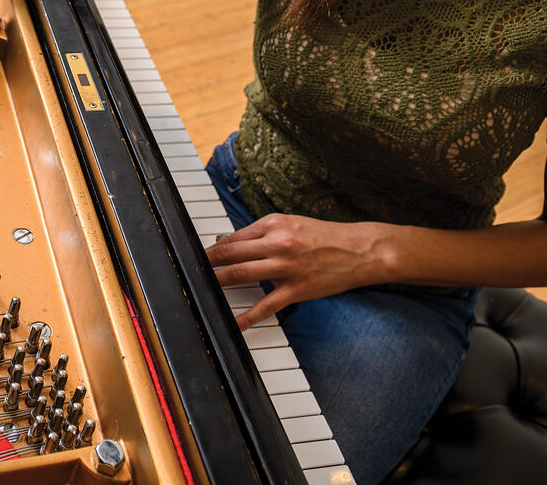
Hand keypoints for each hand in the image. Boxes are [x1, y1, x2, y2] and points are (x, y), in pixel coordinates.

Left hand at [205, 213, 387, 328]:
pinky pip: (266, 305)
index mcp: (274, 223)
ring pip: (241, 274)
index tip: (196, 255)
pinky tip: (234, 324)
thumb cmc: (324, 236)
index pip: (233, 236)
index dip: (212, 247)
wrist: (359, 250)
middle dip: (206, 263)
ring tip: (200, 290)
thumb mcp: (292, 224)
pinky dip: (248, 317)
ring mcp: (286, 266)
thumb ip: (263, 233)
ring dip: (217, 283)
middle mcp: (277, 242)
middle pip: (231, 253)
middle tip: (187, 271)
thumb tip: (232, 242)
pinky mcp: (297, 289)